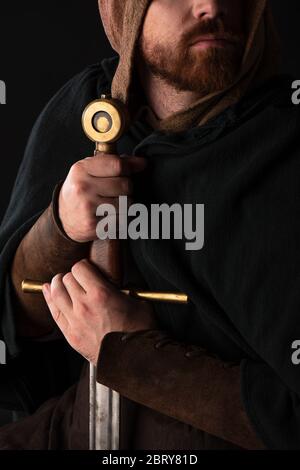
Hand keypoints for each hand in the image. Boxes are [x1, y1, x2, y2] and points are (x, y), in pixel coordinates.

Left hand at [42, 259, 156, 365]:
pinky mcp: (71, 335)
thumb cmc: (138, 333)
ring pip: (55, 292)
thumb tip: (123, 284)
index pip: (79, 268)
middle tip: (78, 278)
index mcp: (102, 294)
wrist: (134, 360)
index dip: (84, 266)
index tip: (88, 268)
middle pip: (66, 279)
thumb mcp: (140, 302)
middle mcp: (84, 306)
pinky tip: (48, 291)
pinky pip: (54, 312)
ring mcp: (75, 321)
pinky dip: (49, 298)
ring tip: (62, 282)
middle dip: (72, 275)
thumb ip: (128, 289)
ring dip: (58, 284)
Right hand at [59, 154, 146, 242]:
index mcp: (81, 169)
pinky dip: (122, 218)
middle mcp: (83, 187)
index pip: (118, 165)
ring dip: (126, 204)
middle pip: (125, 185)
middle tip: (116, 191)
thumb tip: (142, 163)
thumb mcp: (91, 171)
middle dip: (126, 188)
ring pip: (127, 203)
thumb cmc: (82, 190)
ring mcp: (88, 207)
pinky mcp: (94, 225)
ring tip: (113, 203)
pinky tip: (110, 216)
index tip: (131, 170)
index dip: (129, 168)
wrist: (63, 218)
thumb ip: (116, 163)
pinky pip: (123, 219)